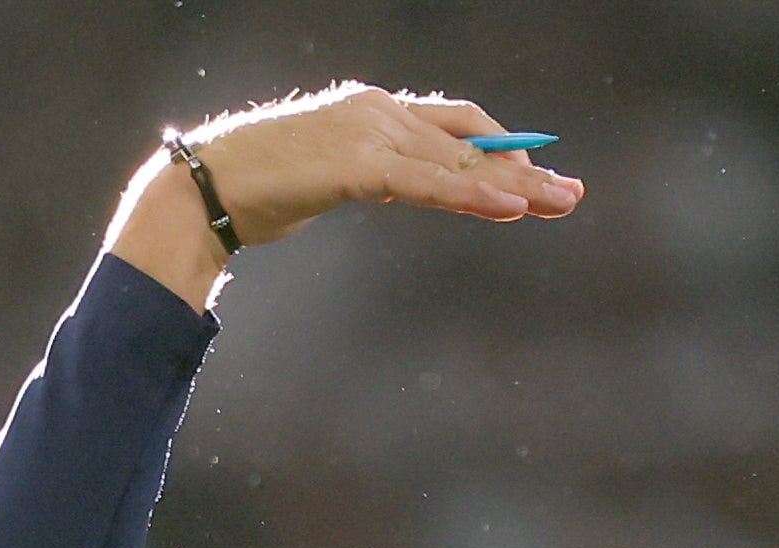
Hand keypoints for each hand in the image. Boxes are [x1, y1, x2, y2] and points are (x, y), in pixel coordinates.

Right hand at [106, 85, 580, 305]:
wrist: (206, 188)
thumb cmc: (264, 187)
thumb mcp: (337, 176)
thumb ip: (380, 175)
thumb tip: (418, 189)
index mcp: (374, 110)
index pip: (456, 125)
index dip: (502, 150)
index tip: (539, 177)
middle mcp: (378, 112)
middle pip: (469, 141)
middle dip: (524, 170)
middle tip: (572, 195)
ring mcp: (368, 134)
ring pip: (457, 164)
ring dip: (515, 186)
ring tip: (560, 202)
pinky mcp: (357, 166)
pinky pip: (430, 184)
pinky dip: (475, 195)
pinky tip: (515, 206)